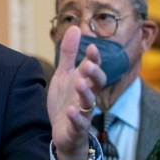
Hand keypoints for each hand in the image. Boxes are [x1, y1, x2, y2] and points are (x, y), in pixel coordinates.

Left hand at [47, 26, 106, 159]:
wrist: (62, 131)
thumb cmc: (66, 101)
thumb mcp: (64, 75)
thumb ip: (68, 53)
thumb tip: (75, 28)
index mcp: (85, 82)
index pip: (94, 68)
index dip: (94, 58)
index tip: (91, 46)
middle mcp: (87, 96)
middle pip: (97, 84)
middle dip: (94, 74)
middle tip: (88, 64)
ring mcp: (83, 112)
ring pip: (89, 102)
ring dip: (86, 93)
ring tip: (80, 83)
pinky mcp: (76, 127)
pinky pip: (79, 123)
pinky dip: (76, 118)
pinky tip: (71, 111)